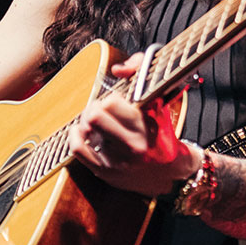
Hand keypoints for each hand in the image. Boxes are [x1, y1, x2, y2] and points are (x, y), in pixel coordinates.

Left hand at [67, 54, 200, 196]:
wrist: (169, 174)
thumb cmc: (161, 133)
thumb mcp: (159, 103)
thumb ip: (141, 73)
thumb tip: (117, 70)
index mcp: (145, 126)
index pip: (112, 103)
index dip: (111, 98)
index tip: (116, 103)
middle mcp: (131, 145)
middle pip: (95, 116)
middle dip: (95, 108)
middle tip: (101, 111)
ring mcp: (117, 161)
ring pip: (85, 130)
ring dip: (87, 122)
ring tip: (95, 123)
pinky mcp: (104, 172)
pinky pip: (77, 148)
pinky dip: (75, 136)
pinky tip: (82, 132)